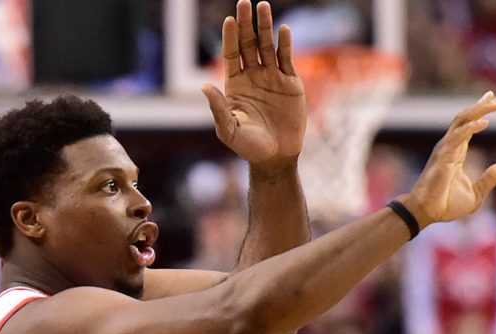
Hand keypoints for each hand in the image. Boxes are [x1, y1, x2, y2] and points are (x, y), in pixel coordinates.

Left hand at [202, 0, 305, 169]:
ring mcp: (272, 78)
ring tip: (263, 6)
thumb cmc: (248, 147)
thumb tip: (204, 87)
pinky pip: (287, 59)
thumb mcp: (229, 130)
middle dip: (246, 24)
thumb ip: (218, 108)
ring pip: (268, 46)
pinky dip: (286, 44)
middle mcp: (252, 77)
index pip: (231, 55)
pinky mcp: (291, 84)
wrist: (276, 157)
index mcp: (235, 85)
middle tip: (244, 3)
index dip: (230, 38)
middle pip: (248, 44)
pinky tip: (284, 29)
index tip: (228, 20)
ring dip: (265, 27)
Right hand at [402, 92, 495, 224]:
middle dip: (486, 105)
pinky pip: (456, 137)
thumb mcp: (476, 194)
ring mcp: (444, 149)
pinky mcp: (442, 157)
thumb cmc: (446, 205)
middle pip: (467, 117)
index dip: (480, 109)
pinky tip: (484, 122)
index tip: (492, 96)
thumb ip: (490, 178)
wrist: (427, 213)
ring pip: (461, 121)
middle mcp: (449, 146)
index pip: (468, 124)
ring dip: (480, 110)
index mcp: (456, 152)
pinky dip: (470, 128)